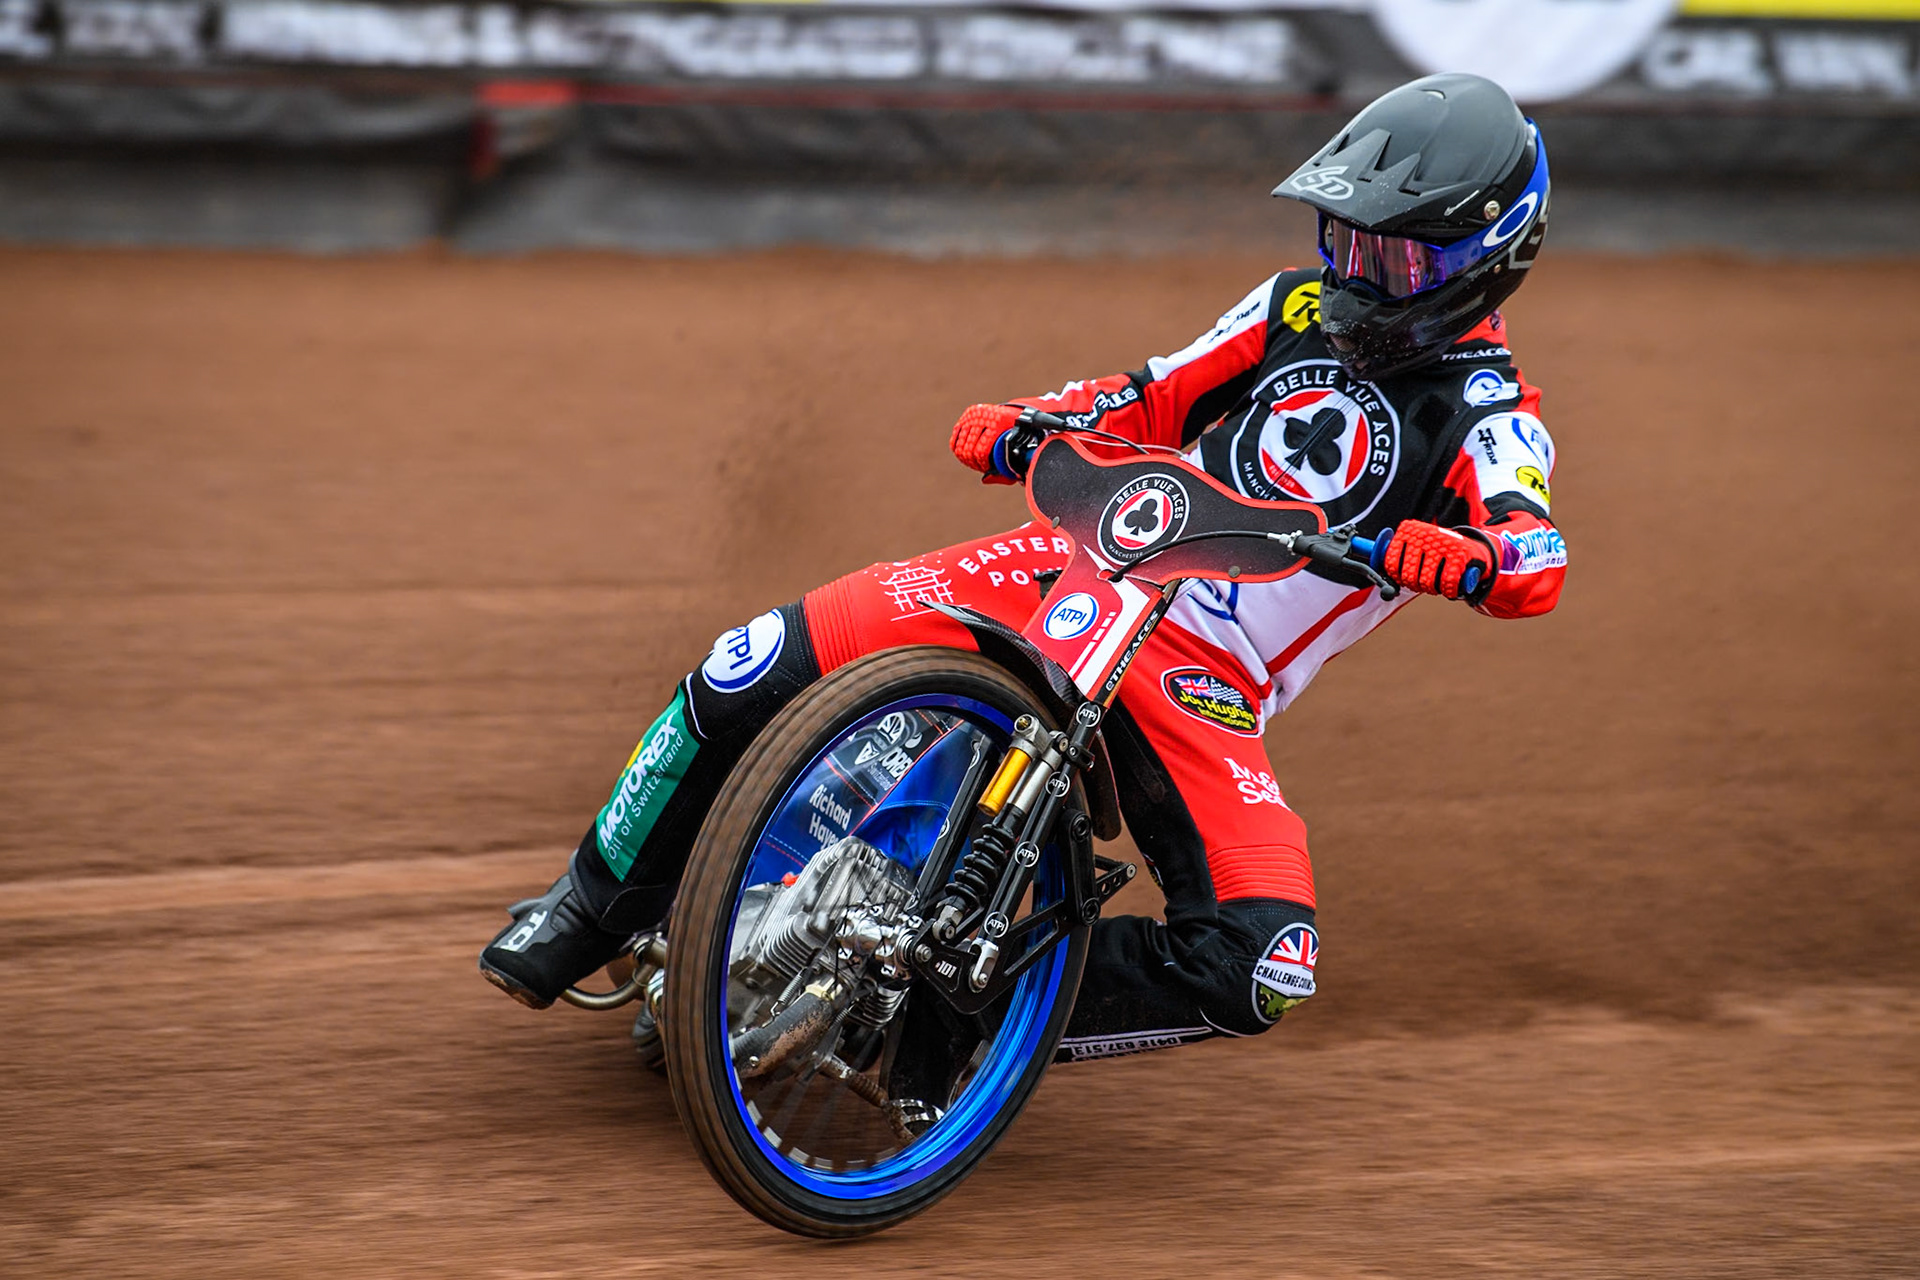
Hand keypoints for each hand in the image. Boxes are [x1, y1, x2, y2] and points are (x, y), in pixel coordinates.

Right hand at [948, 404, 1024, 484]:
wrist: (1014, 414)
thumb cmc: (1015, 437)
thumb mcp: (1014, 451)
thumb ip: (1004, 470)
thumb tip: (984, 479)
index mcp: (998, 422)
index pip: (981, 451)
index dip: (982, 464)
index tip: (987, 468)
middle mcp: (983, 416)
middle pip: (969, 449)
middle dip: (973, 463)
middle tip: (980, 467)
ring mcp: (973, 415)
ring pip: (960, 445)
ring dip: (965, 458)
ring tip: (974, 463)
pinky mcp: (967, 416)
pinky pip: (955, 438)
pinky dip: (958, 450)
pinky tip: (966, 456)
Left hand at [1376, 521, 1495, 600]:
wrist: (1471, 547)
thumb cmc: (1436, 552)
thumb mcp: (1415, 548)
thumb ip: (1395, 557)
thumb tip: (1372, 568)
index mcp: (1409, 531)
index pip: (1391, 562)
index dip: (1397, 577)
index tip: (1404, 579)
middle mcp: (1424, 535)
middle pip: (1409, 575)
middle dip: (1416, 585)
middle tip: (1423, 583)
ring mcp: (1443, 543)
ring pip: (1427, 581)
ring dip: (1432, 589)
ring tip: (1437, 583)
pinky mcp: (1461, 554)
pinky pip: (1447, 583)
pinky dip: (1448, 590)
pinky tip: (1450, 587)